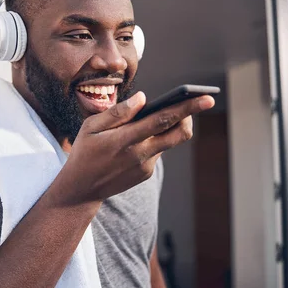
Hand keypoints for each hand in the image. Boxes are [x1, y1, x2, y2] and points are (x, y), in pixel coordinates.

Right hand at [60, 91, 214, 201]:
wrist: (81, 189)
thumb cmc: (84, 152)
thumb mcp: (90, 127)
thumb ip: (118, 112)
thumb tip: (143, 98)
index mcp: (125, 139)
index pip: (163, 120)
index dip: (187, 108)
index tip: (206, 98)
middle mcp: (140, 154)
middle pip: (179, 134)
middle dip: (190, 117)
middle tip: (194, 103)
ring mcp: (145, 166)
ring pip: (170, 141)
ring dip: (170, 126)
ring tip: (161, 115)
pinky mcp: (147, 173)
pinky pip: (158, 151)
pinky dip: (154, 139)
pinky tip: (140, 136)